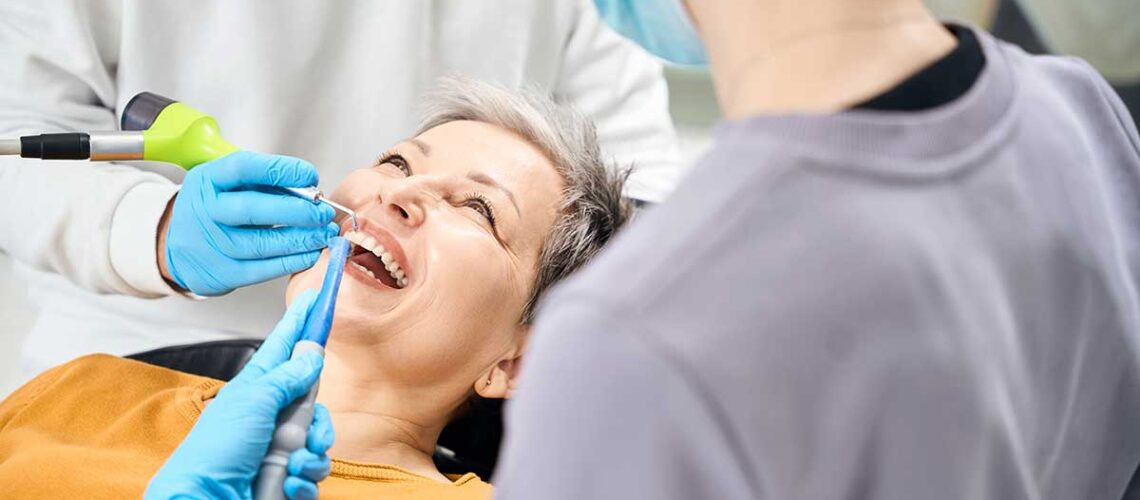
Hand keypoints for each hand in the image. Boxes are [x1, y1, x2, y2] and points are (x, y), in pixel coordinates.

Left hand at [146, 290, 336, 499]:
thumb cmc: (214, 452)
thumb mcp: (254, 402)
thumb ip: (288, 377)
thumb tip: (312, 352)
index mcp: (258, 389)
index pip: (285, 346)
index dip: (300, 322)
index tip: (313, 296)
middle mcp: (270, 417)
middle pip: (315, 404)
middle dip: (319, 424)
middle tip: (309, 435)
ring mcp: (277, 449)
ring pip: (319, 443)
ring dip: (312, 458)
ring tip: (292, 468)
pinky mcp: (283, 479)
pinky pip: (313, 475)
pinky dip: (304, 483)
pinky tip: (287, 486)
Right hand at [159, 151, 338, 295]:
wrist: (178, 246)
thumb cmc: (218, 208)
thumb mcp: (231, 184)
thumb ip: (266, 183)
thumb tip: (311, 189)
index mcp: (208, 179)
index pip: (244, 168)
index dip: (281, 170)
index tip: (311, 176)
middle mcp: (206, 210)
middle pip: (251, 209)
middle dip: (296, 211)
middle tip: (323, 213)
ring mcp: (212, 243)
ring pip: (261, 243)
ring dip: (300, 239)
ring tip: (324, 234)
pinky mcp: (223, 273)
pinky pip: (263, 269)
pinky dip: (292, 261)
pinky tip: (311, 253)